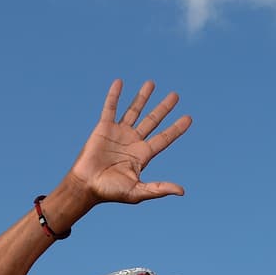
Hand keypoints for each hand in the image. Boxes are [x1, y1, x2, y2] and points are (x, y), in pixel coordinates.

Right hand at [67, 79, 191, 206]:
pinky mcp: (103, 128)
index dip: (176, 128)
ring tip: (152, 83)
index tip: (189, 118)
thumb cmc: (110, 192)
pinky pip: (110, 107)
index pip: (164, 138)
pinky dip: (114, 95)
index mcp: (143, 155)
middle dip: (164, 108)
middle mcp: (133, 141)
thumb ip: (159, 189)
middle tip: (175, 95)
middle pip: (153, 121)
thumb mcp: (137, 192)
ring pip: (134, 111)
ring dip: (142, 97)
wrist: (86, 186)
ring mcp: (118, 133)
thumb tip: (182, 191)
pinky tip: (120, 82)